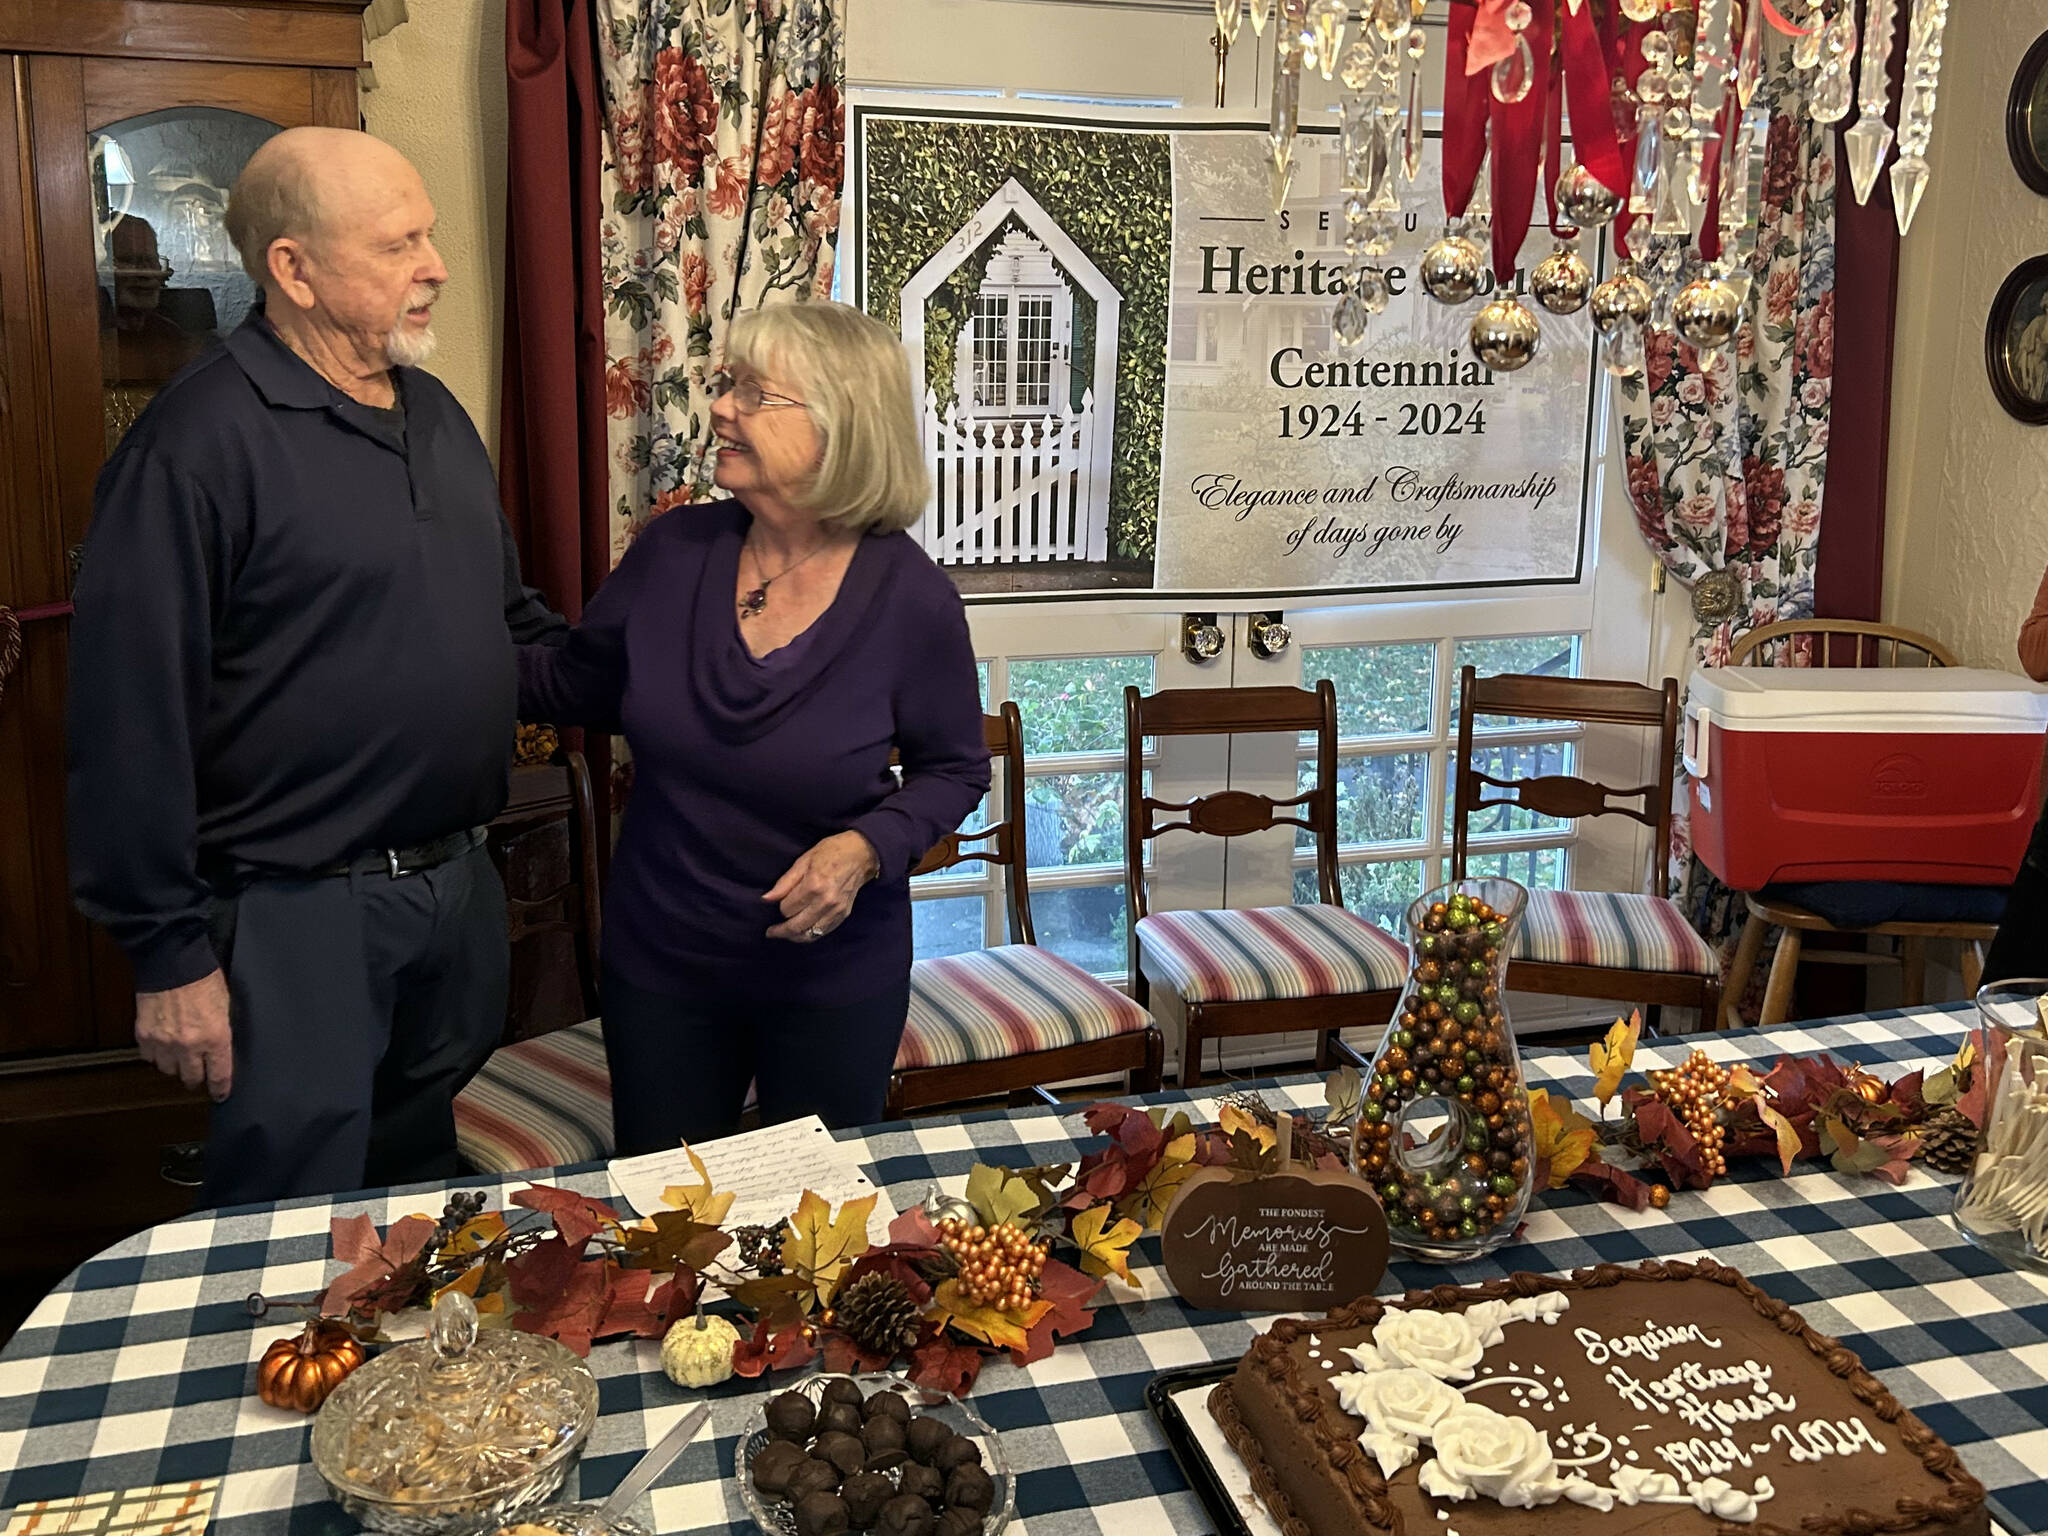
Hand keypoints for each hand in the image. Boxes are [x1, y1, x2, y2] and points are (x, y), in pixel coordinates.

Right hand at [135, 970, 233, 1099]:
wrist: (171, 962)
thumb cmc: (204, 979)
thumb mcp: (225, 1006)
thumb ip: (222, 1031)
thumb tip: (221, 1048)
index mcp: (216, 1037)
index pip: (219, 1075)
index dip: (220, 1088)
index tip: (220, 1095)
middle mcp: (189, 1046)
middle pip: (191, 1078)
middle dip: (196, 1078)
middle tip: (198, 1074)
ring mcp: (164, 1043)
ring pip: (168, 1070)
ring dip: (175, 1066)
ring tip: (180, 1057)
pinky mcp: (144, 1036)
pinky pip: (150, 1057)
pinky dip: (156, 1055)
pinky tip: (163, 1046)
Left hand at [764, 831, 879, 942]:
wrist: (861, 854)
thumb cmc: (831, 852)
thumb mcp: (803, 861)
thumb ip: (784, 882)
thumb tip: (766, 899)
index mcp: (813, 885)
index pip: (787, 909)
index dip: (780, 907)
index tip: (780, 902)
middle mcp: (825, 901)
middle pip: (796, 926)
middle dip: (781, 931)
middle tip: (770, 932)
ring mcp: (836, 910)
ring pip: (810, 934)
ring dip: (794, 936)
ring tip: (784, 934)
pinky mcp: (843, 915)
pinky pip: (823, 932)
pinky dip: (810, 935)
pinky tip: (802, 931)